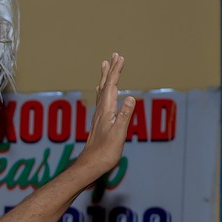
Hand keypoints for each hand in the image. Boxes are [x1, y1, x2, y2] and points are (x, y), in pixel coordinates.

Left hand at [70, 53, 134, 184]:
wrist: (91, 165)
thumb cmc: (105, 152)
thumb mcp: (118, 134)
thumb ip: (124, 115)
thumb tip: (130, 97)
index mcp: (106, 110)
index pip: (112, 86)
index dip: (116, 71)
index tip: (120, 57)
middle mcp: (101, 110)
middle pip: (106, 85)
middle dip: (111, 70)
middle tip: (113, 55)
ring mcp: (99, 116)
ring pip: (102, 92)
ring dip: (105, 78)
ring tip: (105, 66)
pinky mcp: (99, 122)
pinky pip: (101, 101)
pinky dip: (103, 91)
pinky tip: (102, 92)